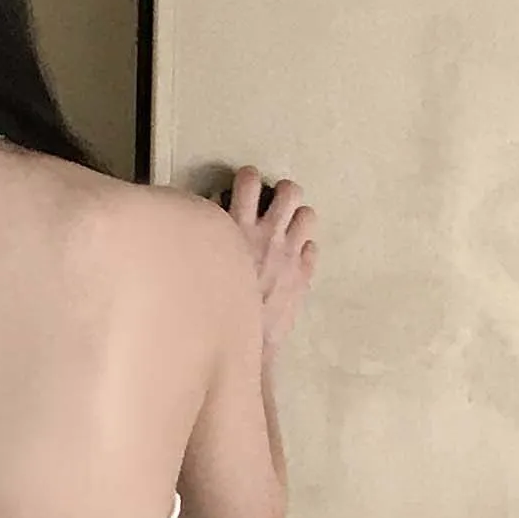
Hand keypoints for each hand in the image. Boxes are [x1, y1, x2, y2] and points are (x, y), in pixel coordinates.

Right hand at [226, 167, 319, 358]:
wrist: (240, 340)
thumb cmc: (214, 300)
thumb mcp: (206, 262)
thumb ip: (213, 236)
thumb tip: (212, 219)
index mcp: (239, 228)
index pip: (249, 181)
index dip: (248, 177)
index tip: (246, 184)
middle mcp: (269, 235)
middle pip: (290, 192)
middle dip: (284, 192)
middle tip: (276, 202)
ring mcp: (290, 255)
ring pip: (308, 215)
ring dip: (298, 218)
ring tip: (289, 228)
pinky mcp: (303, 275)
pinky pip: (312, 249)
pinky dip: (303, 251)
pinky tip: (292, 259)